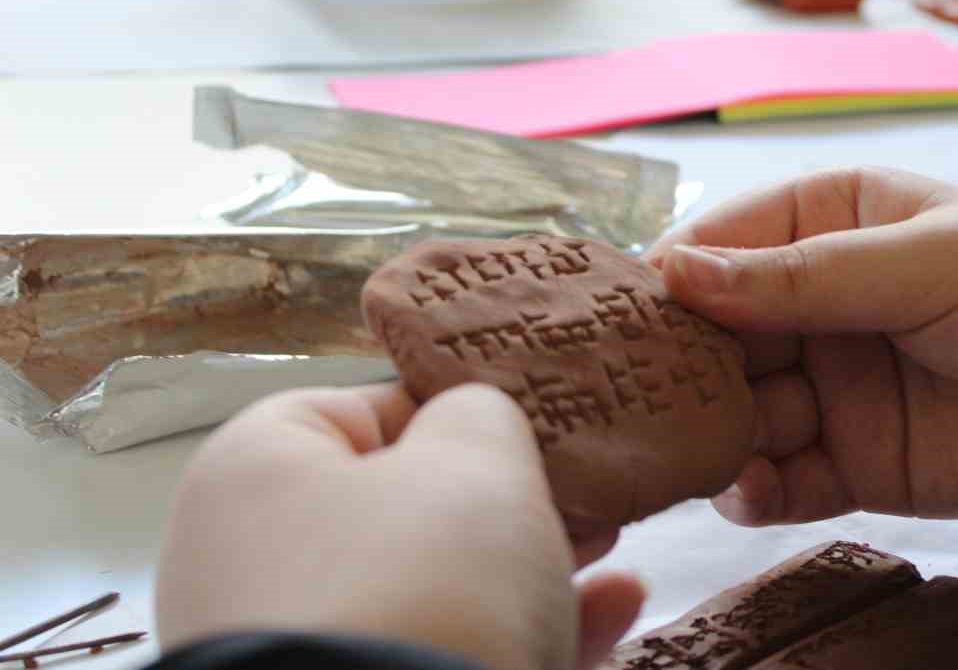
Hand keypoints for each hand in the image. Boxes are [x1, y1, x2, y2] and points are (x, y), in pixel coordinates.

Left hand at [156, 384, 644, 669]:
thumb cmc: (423, 579)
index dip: (449, 408)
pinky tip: (610, 611)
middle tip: (581, 498)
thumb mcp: (475, 458)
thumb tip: (469, 428)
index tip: (526, 426)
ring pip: (431, 591)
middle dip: (503, 502)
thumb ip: (479, 415)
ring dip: (525, 568)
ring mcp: (297, 654)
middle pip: (398, 509)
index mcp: (252, 474)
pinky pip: (443, 656)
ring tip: (609, 554)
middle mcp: (250, 565)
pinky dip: (517, 633)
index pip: (353, 409)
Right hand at [648, 168, 957, 525]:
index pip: (718, 245)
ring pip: (736, 415)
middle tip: (652, 403)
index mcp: (824, 223)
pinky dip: (756, 491)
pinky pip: (780, 481)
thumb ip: (803, 277)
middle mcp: (812, 305)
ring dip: (716, 435)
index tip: (624, 320)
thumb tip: (677, 273)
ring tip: (712, 453)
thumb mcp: (920, 262)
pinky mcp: (853, 464)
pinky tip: (753, 490)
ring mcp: (829, 387)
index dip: (670, 281)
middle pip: (713, 338)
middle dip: (682, 371)